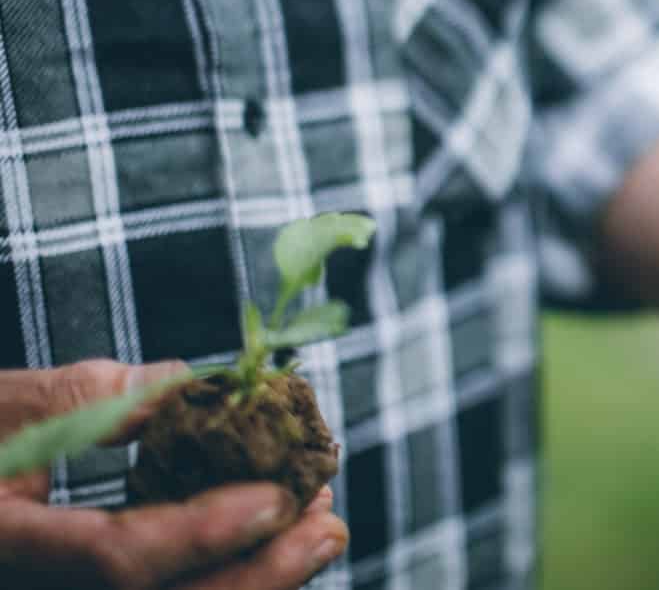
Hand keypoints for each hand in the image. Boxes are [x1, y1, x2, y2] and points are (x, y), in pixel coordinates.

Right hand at [0, 360, 347, 588]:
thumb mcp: (13, 407)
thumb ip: (101, 399)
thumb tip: (200, 385)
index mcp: (7, 546)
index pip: (114, 557)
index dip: (202, 532)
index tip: (277, 497)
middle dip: (258, 573)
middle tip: (329, 526)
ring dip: (257, 576)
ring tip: (320, 529)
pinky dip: (228, 574)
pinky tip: (277, 542)